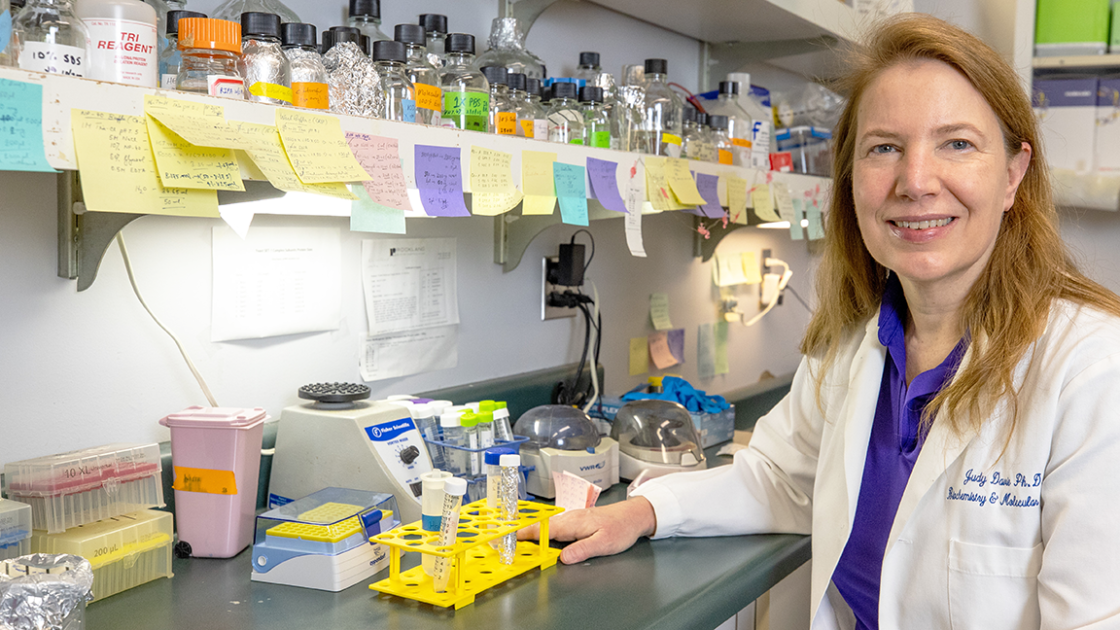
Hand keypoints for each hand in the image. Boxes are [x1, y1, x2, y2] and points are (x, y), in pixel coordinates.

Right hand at [518, 497, 656, 563]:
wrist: (634, 515)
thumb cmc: (621, 527)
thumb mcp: (604, 543)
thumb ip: (583, 550)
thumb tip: (563, 558)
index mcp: (573, 523)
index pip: (543, 530)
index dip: (524, 534)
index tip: (508, 538)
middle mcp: (570, 519)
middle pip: (540, 526)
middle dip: (522, 533)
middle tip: (504, 540)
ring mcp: (572, 519)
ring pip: (546, 525)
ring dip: (531, 531)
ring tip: (516, 539)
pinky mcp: (576, 521)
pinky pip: (554, 526)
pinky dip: (542, 530)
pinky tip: (540, 536)